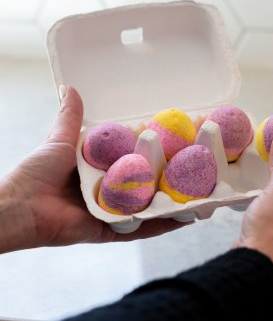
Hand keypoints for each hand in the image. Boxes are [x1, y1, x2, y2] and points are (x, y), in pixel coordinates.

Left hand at [0, 86, 184, 253]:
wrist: (19, 208)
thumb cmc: (35, 174)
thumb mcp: (59, 141)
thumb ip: (71, 119)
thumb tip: (72, 89)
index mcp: (101, 169)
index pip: (137, 157)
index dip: (159, 148)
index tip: (182, 138)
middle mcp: (112, 190)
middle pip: (149, 182)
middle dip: (175, 176)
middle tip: (202, 164)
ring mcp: (115, 212)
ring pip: (152, 205)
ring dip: (177, 200)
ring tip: (205, 192)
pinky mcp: (114, 231)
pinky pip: (144, 229)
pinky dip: (166, 224)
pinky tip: (189, 217)